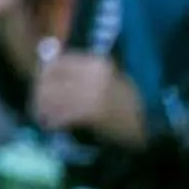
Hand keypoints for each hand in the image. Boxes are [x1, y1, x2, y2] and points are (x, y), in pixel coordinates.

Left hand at [32, 51, 148, 146]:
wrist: (151, 126)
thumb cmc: (129, 104)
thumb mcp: (107, 79)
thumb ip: (80, 73)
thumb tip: (46, 69)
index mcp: (96, 61)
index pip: (58, 62)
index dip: (44, 74)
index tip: (39, 85)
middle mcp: (91, 73)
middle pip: (51, 78)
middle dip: (40, 92)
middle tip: (36, 104)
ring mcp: (91, 91)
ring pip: (53, 96)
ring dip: (42, 108)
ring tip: (40, 117)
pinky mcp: (91, 111)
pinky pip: (62, 114)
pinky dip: (53, 121)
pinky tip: (51, 126)